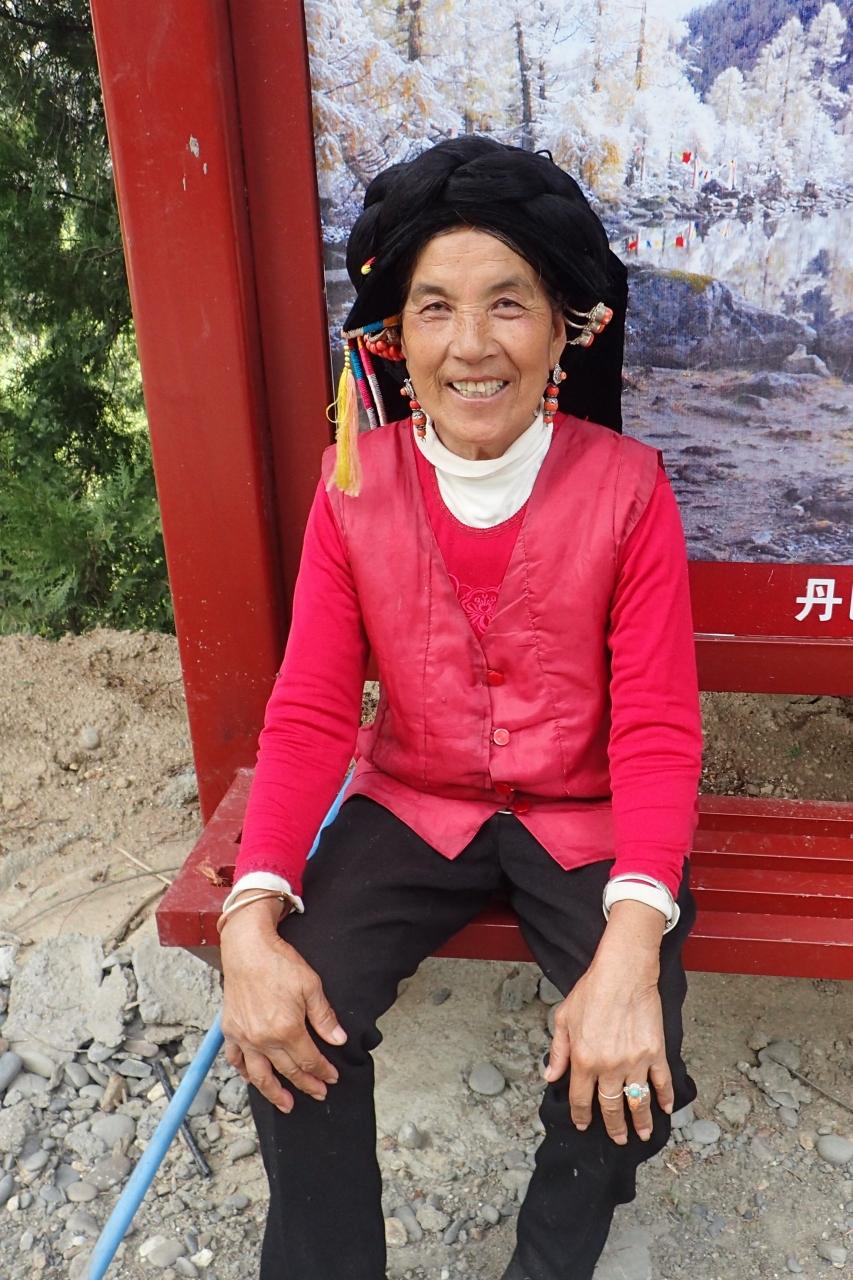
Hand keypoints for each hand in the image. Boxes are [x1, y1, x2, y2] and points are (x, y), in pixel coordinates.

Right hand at [220, 898, 346, 1112]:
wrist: (247, 948)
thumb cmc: (280, 963)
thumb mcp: (311, 986)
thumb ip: (324, 1017)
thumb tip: (339, 1040)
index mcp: (286, 1029)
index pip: (309, 1059)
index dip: (323, 1071)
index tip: (332, 1077)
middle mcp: (264, 1039)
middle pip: (288, 1071)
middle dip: (307, 1084)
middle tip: (319, 1093)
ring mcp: (245, 1037)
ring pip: (259, 1075)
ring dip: (274, 1093)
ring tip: (287, 1104)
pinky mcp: (230, 1030)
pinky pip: (236, 1059)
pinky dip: (244, 1072)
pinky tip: (253, 1077)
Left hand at [543, 901, 671, 1144]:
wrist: (623, 974)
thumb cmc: (591, 991)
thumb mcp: (563, 1019)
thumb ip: (557, 1051)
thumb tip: (550, 1076)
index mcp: (584, 1060)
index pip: (581, 1099)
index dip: (581, 1115)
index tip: (583, 1124)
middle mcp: (610, 1067)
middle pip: (611, 1107)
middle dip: (613, 1127)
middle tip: (617, 1138)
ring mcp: (635, 1062)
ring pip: (638, 1102)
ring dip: (641, 1122)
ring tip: (642, 1134)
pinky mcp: (655, 1053)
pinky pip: (661, 1082)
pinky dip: (665, 1098)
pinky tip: (666, 1109)